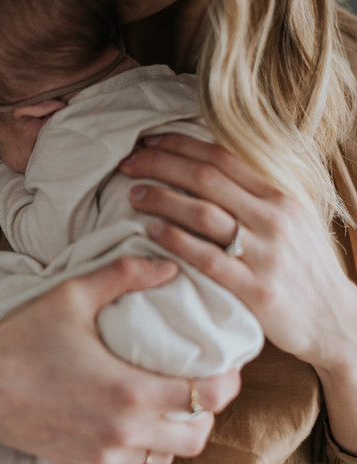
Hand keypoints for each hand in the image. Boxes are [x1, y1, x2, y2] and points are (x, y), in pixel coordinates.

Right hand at [0, 256, 239, 463]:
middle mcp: (123, 432)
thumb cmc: (22, 340)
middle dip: (208, 414)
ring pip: (165, 458)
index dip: (227, 384)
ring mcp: (103, 455)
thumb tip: (170, 266)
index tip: (228, 367)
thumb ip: (124, 275)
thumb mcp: (73, 296)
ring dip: (177, 433)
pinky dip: (142, 446)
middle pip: (197, 439)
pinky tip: (129, 418)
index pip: (205, 399)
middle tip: (202, 386)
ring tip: (170, 403)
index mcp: (129, 392)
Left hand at [120, 132, 356, 371]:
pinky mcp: (256, 290)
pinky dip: (176, 242)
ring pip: (204, 214)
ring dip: (162, 199)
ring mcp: (265, 253)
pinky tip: (151, 232)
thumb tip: (209, 169)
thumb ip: (255, 196)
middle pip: (206, 178)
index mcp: (280, 196)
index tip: (148, 143)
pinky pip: (208, 259)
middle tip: (127, 164)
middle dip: (160, 165)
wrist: (335, 320)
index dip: (180, 146)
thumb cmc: (304, 268)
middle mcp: (273, 218)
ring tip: (133, 194)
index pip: (222, 158)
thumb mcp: (291, 220)